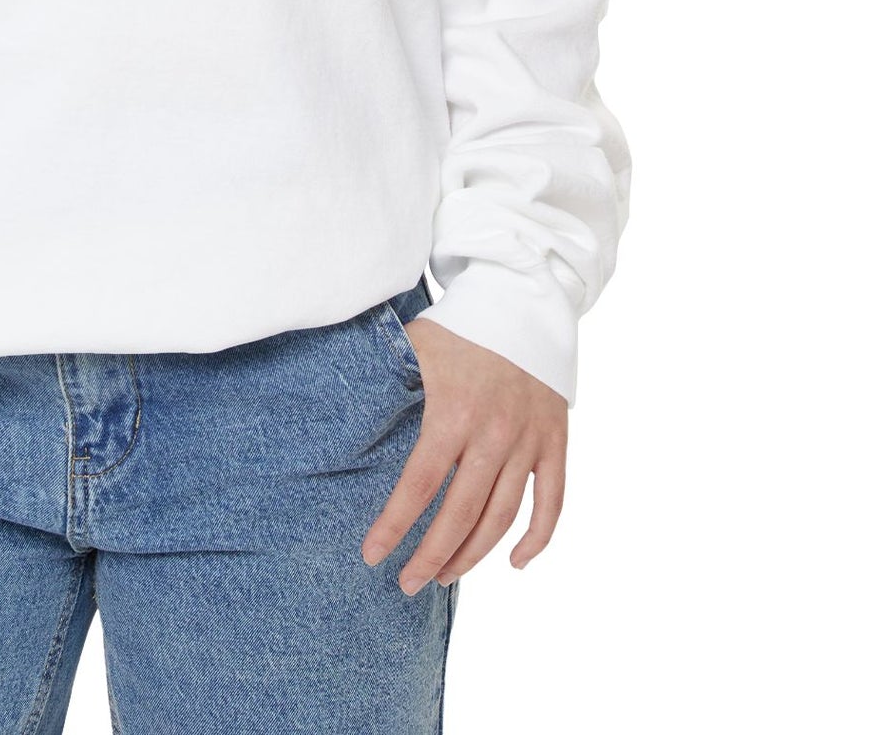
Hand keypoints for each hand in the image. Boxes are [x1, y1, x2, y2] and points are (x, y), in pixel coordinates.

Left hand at [361, 319, 566, 589]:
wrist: (522, 301)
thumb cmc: (459, 325)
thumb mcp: (414, 344)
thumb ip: (383, 377)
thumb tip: (331, 403)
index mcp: (452, 412)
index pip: (419, 485)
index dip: (395, 525)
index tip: (372, 555)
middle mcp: (493, 433)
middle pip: (460, 514)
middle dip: (431, 556)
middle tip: (407, 583)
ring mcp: (528, 440)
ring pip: (502, 517)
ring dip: (473, 555)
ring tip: (445, 576)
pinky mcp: (554, 441)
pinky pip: (551, 501)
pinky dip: (537, 539)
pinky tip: (514, 563)